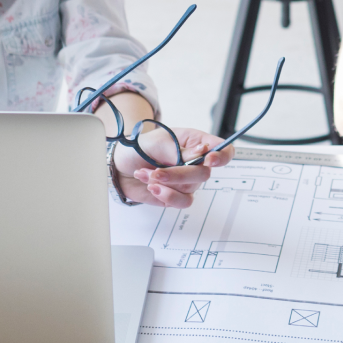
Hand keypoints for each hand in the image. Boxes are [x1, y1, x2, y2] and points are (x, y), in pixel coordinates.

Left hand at [113, 127, 232, 207]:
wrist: (119, 166)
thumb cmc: (139, 148)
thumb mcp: (157, 141)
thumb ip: (178, 149)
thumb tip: (201, 152)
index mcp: (195, 142)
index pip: (223, 149)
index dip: (222, 155)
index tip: (209, 159)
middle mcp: (195, 162)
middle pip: (205, 173)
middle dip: (179, 174)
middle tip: (157, 171)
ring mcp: (187, 180)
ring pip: (192, 187)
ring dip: (167, 183)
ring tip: (147, 175)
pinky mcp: (177, 195)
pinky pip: (183, 201)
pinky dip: (167, 195)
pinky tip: (153, 187)